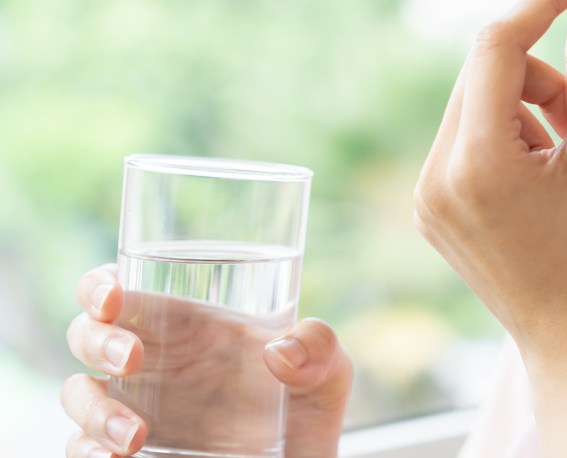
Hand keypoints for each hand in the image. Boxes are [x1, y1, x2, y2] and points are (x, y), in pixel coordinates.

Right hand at [62, 264, 352, 457]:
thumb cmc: (306, 415)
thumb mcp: (327, 374)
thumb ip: (320, 347)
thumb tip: (280, 352)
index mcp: (186, 328)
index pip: (123, 292)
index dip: (100, 286)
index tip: (112, 297)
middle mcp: (152, 366)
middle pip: (88, 336)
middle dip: (97, 340)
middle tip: (132, 359)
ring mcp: (135, 412)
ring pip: (79, 397)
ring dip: (94, 411)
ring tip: (136, 436)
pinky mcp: (128, 456)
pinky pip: (82, 449)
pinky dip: (87, 451)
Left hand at [413, 0, 566, 371]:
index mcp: (476, 165)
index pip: (497, 47)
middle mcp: (435, 177)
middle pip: (485, 71)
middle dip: (541, 73)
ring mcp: (428, 195)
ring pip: (477, 102)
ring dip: (528, 106)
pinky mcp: (433, 207)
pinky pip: (468, 137)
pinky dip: (509, 134)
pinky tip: (542, 175)